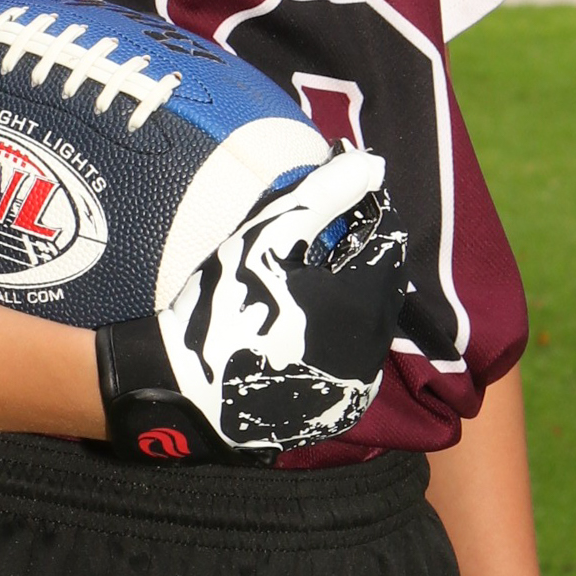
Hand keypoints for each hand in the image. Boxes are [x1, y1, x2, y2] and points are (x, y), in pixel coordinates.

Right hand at [95, 151, 405, 459]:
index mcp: (365, 303)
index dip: (366, 215)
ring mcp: (359, 387)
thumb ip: (326, 194)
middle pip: (384, 284)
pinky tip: (301, 330)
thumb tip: (374, 164)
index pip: (389, 241)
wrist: (186, 391)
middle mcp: (375, 350)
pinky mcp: (340, 411)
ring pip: (373, 324)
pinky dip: (340, 339)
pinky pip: (355, 362)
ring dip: (353, 298)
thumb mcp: (269, 236)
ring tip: (306, 285)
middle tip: (317, 243)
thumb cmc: (226, 303)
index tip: (335, 206)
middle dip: (361, 257)